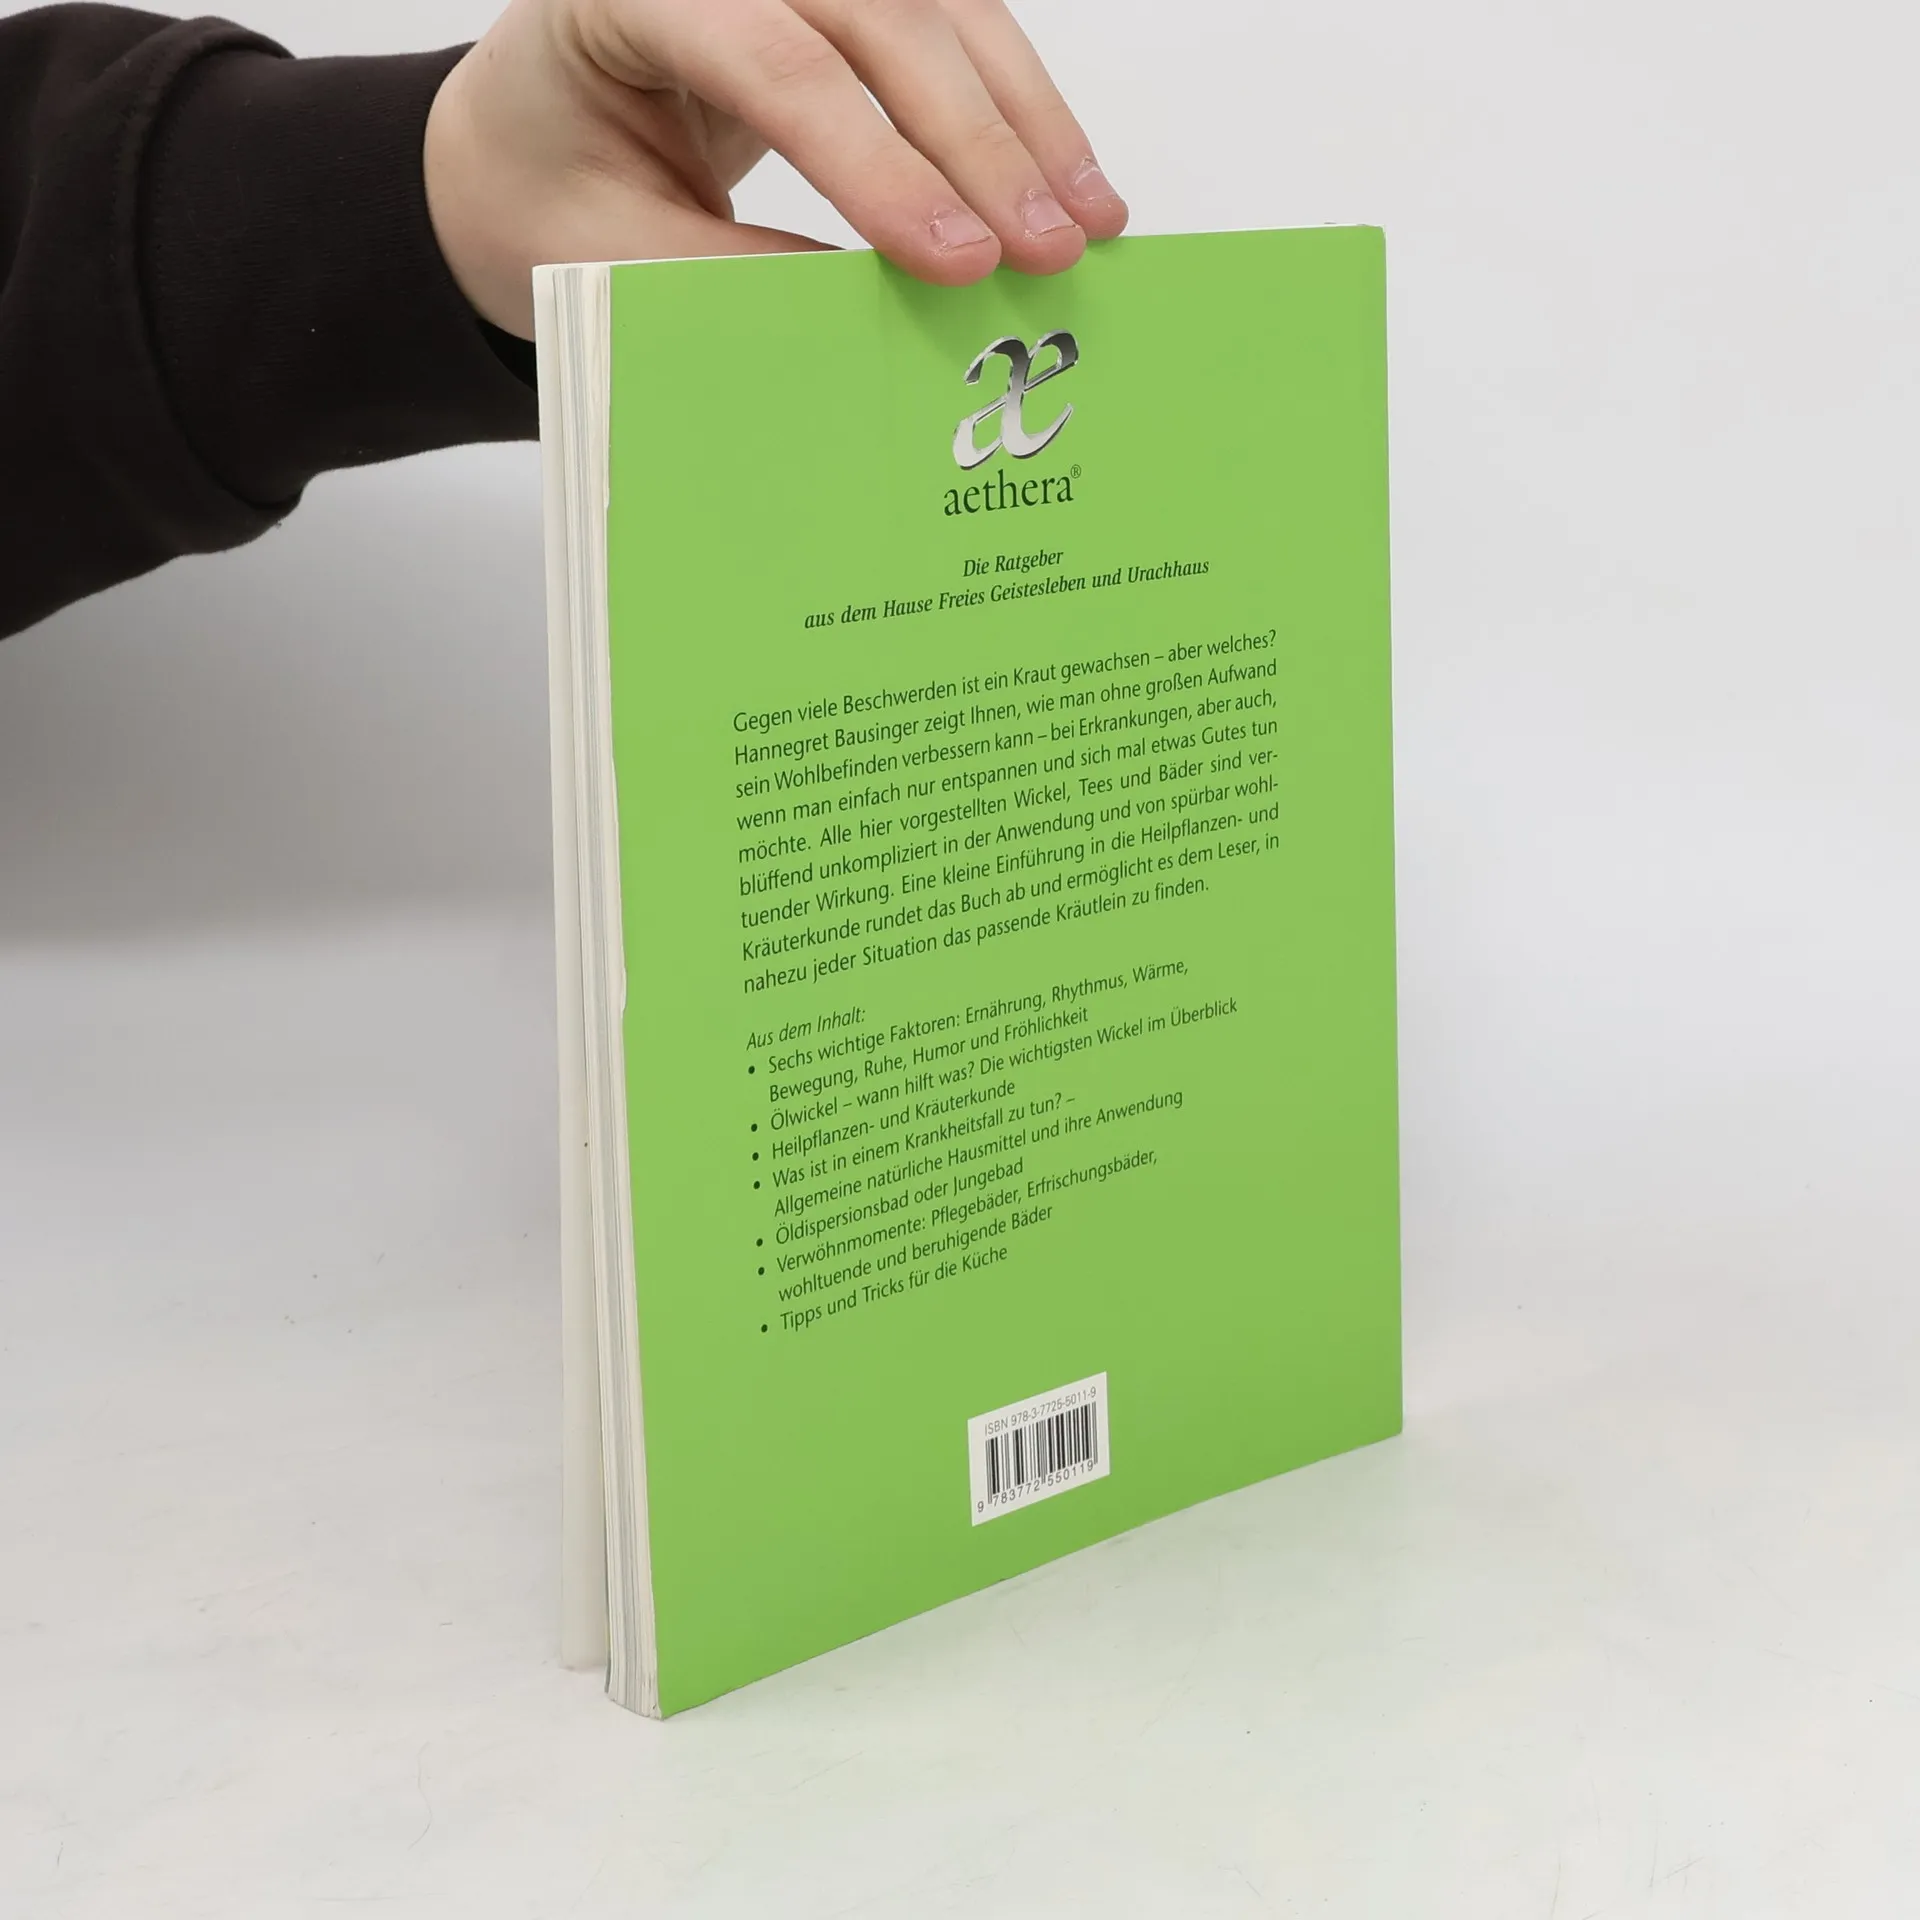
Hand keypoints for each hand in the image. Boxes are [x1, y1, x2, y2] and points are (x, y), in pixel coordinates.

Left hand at [425, 0, 1129, 337]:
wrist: (524, 140)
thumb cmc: (547, 193)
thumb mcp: (604, 257)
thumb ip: (725, 281)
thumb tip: (872, 318)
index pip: (774, 60)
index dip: (876, 163)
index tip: (954, 261)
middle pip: (879, 17)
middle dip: (978, 143)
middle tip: (1046, 250)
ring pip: (938, 11)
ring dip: (1025, 118)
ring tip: (1090, 221)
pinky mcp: (845, 0)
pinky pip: (950, 30)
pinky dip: (1016, 107)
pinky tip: (1068, 177)